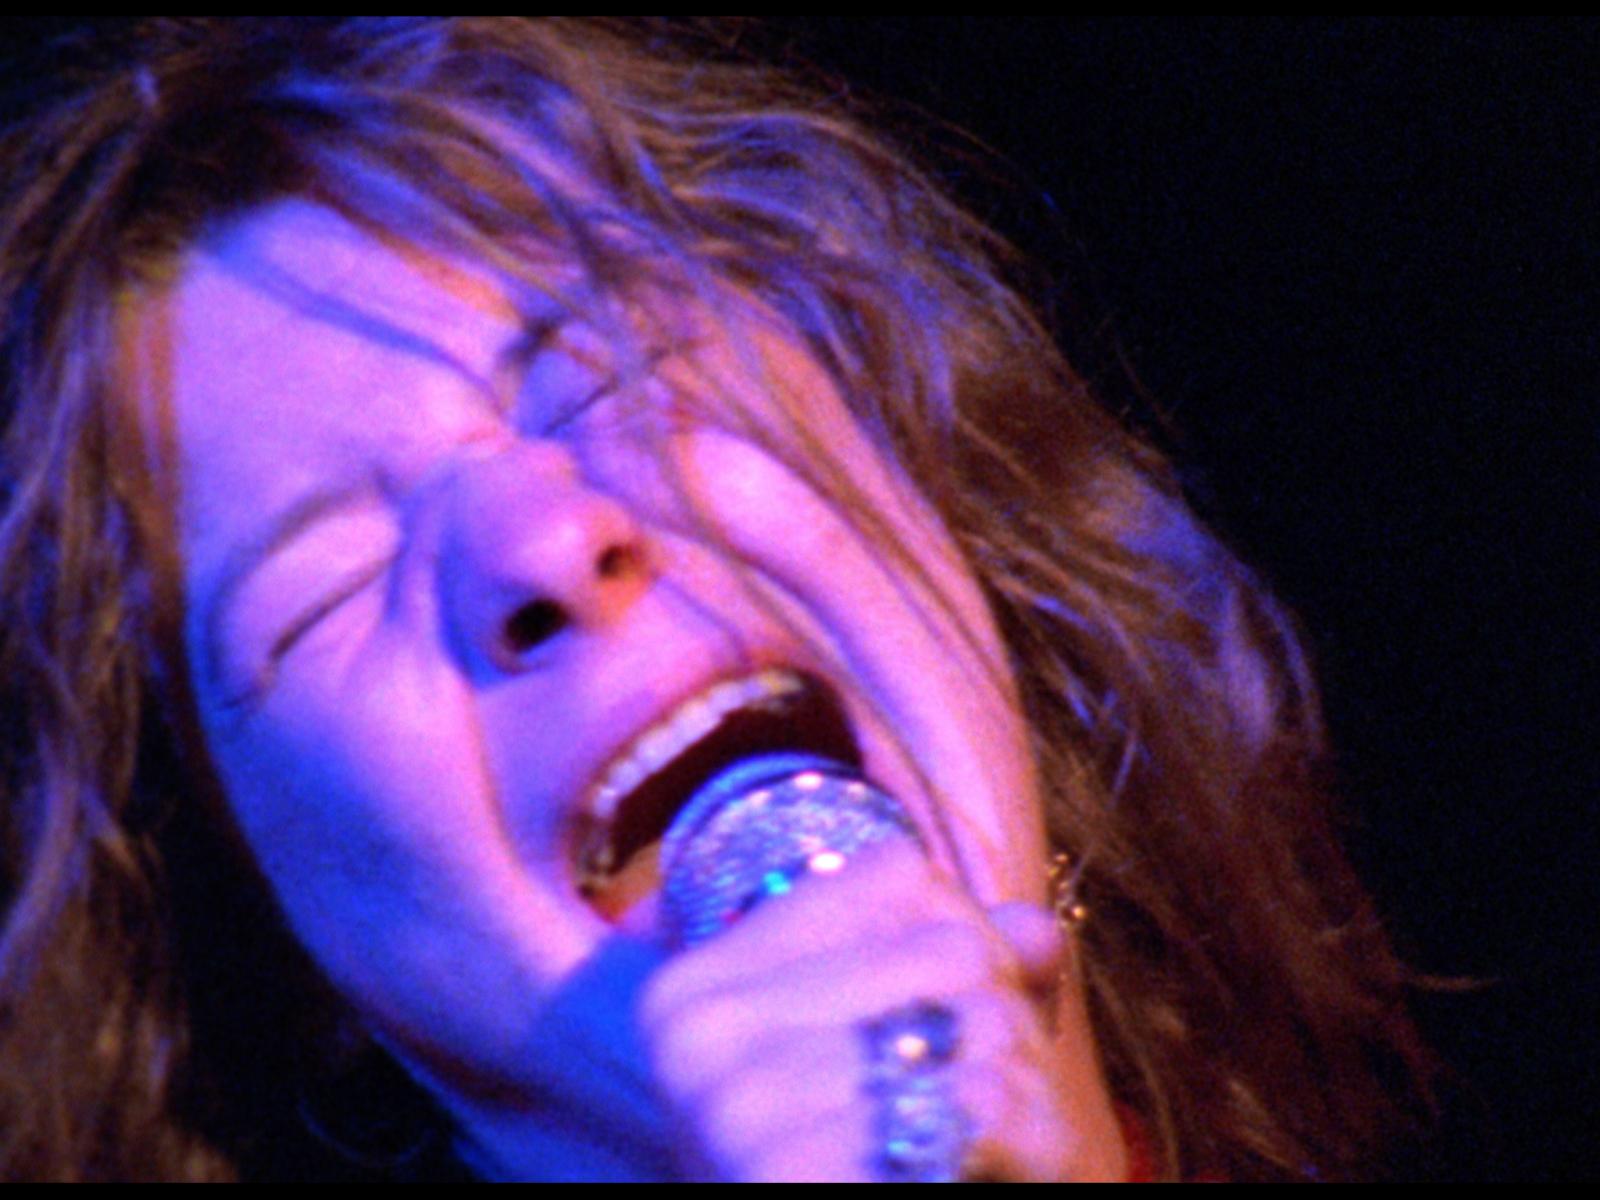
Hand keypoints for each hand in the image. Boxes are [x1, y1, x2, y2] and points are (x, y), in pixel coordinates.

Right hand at [640, 839, 1125, 1180]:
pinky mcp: (793, 1175)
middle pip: (953, 945)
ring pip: (986, 1022)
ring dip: (1022, 1090)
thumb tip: (1042, 932)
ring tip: (981, 1144)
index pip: (895, 874)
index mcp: (695, 987)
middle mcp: (699, 1035)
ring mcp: (739, 1108)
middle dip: (1001, 1019)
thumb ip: (960, 977)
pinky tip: (987, 1170)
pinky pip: (982, 1108)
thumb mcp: (878, 1060)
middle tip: (974, 1099)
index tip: (945, 1019)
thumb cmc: (859, 1176)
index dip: (962, 935)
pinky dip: (1027, 1143)